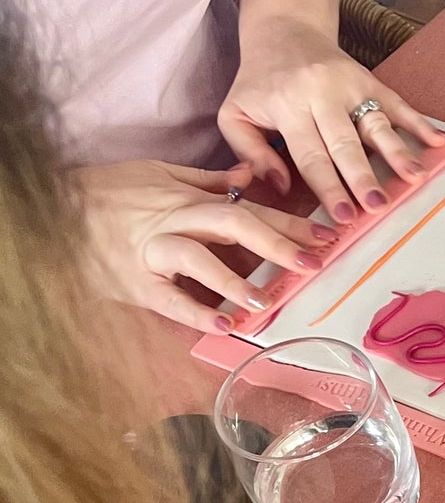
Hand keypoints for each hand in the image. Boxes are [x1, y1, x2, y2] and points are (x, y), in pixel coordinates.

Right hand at [77, 159, 330, 329]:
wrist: (60, 212)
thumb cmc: (114, 194)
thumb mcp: (162, 175)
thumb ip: (209, 182)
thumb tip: (249, 177)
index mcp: (189, 200)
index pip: (247, 208)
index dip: (288, 221)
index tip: (325, 235)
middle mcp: (176, 222)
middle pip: (233, 225)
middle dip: (277, 242)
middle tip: (314, 261)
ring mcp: (154, 252)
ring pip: (197, 258)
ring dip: (234, 280)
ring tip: (266, 300)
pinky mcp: (137, 282)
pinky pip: (168, 298)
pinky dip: (196, 313)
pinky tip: (224, 326)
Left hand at [221, 14, 444, 223]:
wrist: (282, 29)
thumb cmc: (259, 82)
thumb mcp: (234, 114)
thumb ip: (250, 153)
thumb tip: (281, 186)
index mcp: (287, 105)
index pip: (311, 155)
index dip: (329, 188)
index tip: (344, 216)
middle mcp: (321, 93)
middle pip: (346, 143)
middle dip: (363, 177)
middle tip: (378, 206)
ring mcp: (350, 84)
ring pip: (377, 124)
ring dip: (398, 153)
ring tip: (415, 179)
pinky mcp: (370, 79)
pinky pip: (398, 103)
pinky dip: (420, 123)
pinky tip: (441, 142)